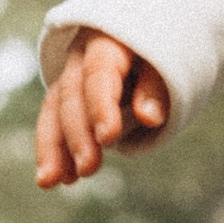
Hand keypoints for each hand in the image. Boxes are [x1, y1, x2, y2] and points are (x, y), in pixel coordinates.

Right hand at [35, 28, 169, 186]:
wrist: (150, 41)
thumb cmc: (164, 52)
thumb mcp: (169, 63)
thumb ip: (157, 88)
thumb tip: (150, 118)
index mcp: (107, 41)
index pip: (99, 73)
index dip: (101, 105)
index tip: (109, 137)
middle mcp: (80, 57)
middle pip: (72, 95)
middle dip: (78, 134)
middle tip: (89, 168)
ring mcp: (70, 77)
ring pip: (54, 111)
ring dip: (54, 148)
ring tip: (54, 181)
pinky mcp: (67, 99)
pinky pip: (54, 123)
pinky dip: (56, 152)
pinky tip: (60, 178)